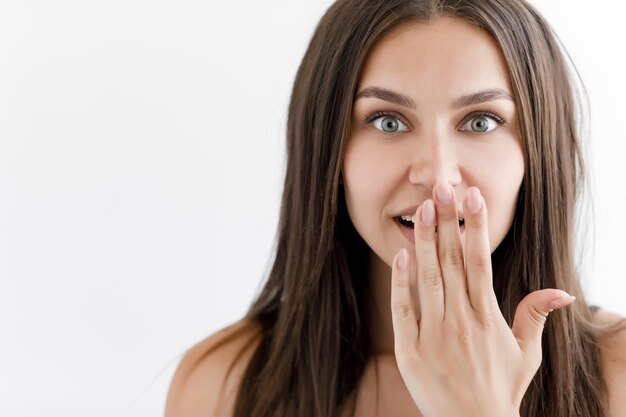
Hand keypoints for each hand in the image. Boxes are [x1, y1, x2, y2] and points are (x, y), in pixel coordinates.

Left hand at [389, 181, 574, 416]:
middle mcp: (461, 321)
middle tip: (442, 188)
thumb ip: (535, 317)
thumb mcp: (526, 355)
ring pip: (428, 278)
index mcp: (488, 317)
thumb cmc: (500, 389)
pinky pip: (404, 310)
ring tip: (421, 209)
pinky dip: (402, 283)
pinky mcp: (410, 350)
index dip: (475, 227)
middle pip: (452, 262)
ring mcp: (434, 334)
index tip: (472, 197)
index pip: (480, 262)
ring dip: (424, 242)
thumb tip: (563, 292)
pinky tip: (401, 255)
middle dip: (447, 222)